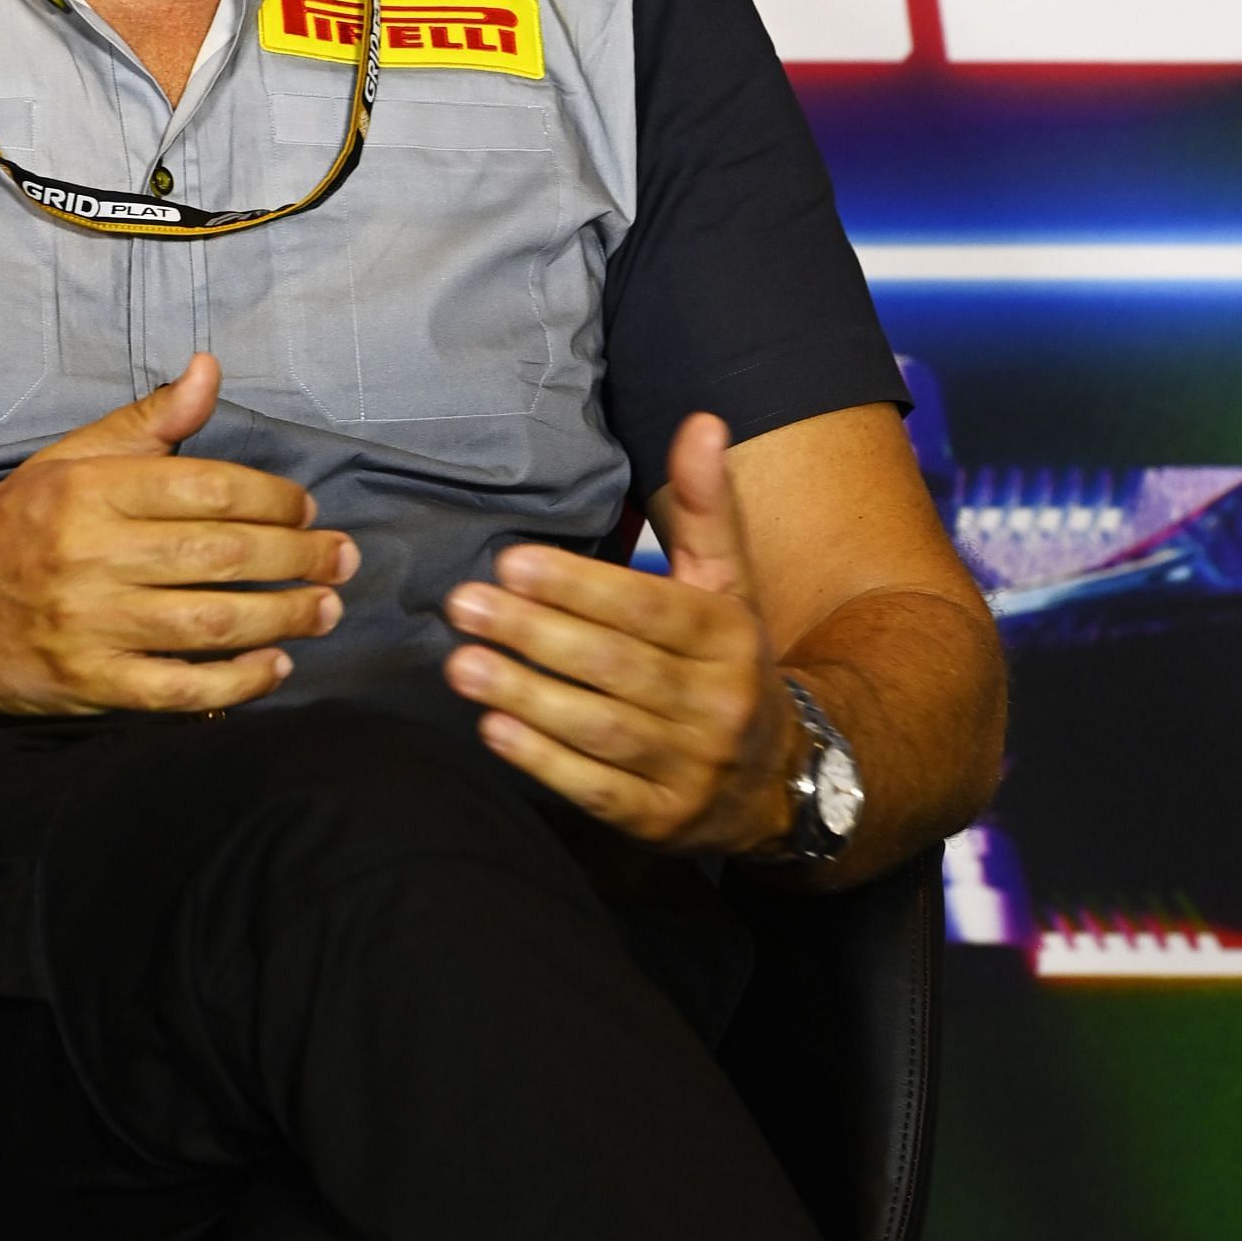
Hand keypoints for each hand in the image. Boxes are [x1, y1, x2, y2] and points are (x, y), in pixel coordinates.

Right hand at [0, 354, 355, 716]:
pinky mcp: (87, 685)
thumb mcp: (64, 461)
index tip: (307, 509)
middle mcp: (87, 555)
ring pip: (211, 623)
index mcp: (86, 491)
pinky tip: (275, 667)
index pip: (205, 487)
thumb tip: (209, 371)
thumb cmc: (7, 530)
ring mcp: (87, 626)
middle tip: (343, 559)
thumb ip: (145, 424)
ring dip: (284, 616)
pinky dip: (237, 683)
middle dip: (298, 557)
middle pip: (220, 554)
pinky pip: (179, 689)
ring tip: (326, 609)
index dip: (271, 499)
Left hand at [443, 414, 800, 851]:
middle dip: (535, 634)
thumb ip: (705, 505)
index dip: (578, 586)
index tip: (512, 561)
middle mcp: (716, 703)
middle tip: (465, 605)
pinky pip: (598, 791)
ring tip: (462, 664)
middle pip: (616, 666)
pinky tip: (494, 730)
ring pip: (602, 730)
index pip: (648, 608)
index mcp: (729, 636)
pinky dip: (543, 762)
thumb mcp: (728, 584)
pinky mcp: (660, 820)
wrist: (780, 777)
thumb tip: (701, 420)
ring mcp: (690, 768)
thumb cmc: (726, 661)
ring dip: (527, 696)